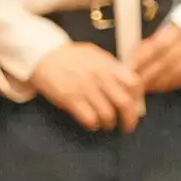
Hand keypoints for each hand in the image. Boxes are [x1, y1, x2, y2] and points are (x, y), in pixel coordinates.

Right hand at [26, 42, 143, 132]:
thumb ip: (112, 68)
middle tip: (127, 126)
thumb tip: (127, 85)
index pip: (134, 83)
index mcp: (108, 64)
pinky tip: (91, 123)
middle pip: (125, 103)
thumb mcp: (95, 55)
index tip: (135, 106)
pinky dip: (93, 125)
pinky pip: (89, 119)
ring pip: (107, 115)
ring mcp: (85, 88)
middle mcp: (100, 76)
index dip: (138, 98)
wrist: (43, 55)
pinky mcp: (70, 99)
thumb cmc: (70, 56)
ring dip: (108, 124)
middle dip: (129, 120)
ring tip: (106, 124)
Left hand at [129, 14, 180, 91]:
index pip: (160, 43)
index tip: (129, 66)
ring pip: (177, 71)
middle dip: (147, 73)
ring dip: (157, 81)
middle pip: (166, 59)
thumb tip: (142, 50)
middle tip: (131, 82)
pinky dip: (172, 84)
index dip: (142, 57)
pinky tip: (161, 87)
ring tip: (142, 88)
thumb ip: (169, 33)